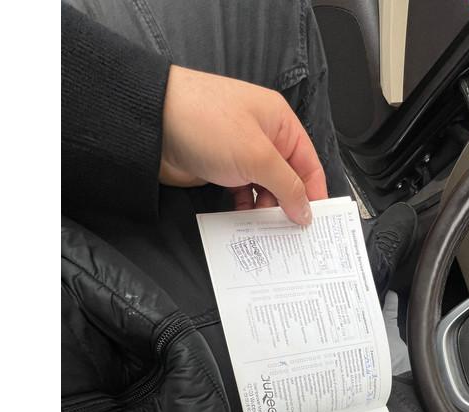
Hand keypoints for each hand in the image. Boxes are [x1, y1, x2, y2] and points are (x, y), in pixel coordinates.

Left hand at [159, 65, 327, 225]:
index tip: (315, 221)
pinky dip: (244, 206)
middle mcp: (263, 135)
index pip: (308, 162)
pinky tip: (244, 220)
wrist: (153, 124)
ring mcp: (240, 152)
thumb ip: (287, 185)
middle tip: (290, 231)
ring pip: (264, 187)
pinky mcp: (220, 166)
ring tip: (265, 228)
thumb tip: (305, 209)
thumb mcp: (258, 156)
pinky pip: (241, 192)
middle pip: (287, 178)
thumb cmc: (205, 122)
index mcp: (280, 122)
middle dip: (288, 204)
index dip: (314, 192)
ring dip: (265, 209)